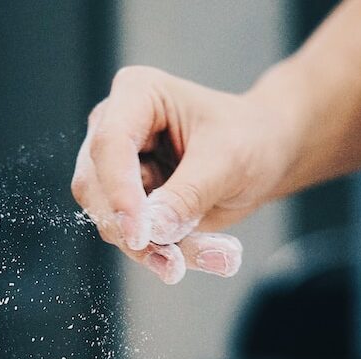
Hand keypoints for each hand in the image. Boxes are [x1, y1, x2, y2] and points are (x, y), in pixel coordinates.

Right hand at [71, 66, 291, 283]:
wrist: (264, 154)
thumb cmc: (250, 138)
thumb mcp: (229, 160)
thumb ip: (189, 193)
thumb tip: (153, 230)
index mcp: (137, 94)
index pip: (110, 145)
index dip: (120, 193)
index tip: (141, 235)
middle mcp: (115, 127)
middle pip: (96, 188)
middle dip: (133, 230)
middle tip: (176, 263)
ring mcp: (116, 167)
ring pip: (109, 219)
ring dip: (152, 249)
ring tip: (210, 257)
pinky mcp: (127, 201)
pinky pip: (130, 236)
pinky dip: (161, 254)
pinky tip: (199, 254)